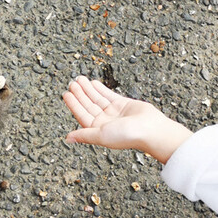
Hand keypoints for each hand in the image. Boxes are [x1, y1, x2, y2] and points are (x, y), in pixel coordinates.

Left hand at [62, 76, 192, 163]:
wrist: (150, 129)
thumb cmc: (127, 135)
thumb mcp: (101, 135)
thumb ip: (84, 135)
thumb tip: (67, 138)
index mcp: (98, 131)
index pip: (82, 115)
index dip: (74, 104)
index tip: (66, 93)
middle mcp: (105, 122)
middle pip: (89, 105)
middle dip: (80, 94)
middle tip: (72, 82)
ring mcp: (114, 113)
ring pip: (98, 99)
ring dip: (88, 89)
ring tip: (79, 79)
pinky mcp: (123, 104)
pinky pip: (109, 95)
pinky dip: (101, 89)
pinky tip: (93, 82)